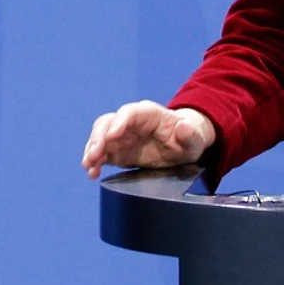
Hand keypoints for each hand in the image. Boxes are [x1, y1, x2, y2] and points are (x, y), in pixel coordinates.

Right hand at [81, 101, 215, 178]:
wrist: (182, 146)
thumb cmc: (188, 138)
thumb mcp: (194, 138)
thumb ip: (189, 134)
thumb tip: (184, 128)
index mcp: (149, 113)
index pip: (130, 112)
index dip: (119, 122)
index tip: (111, 136)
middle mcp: (130, 121)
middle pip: (108, 122)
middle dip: (99, 137)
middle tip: (94, 155)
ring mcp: (121, 135)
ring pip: (100, 136)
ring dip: (92, 150)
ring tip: (89, 166)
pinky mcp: (117, 150)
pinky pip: (101, 153)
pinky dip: (94, 161)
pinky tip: (92, 172)